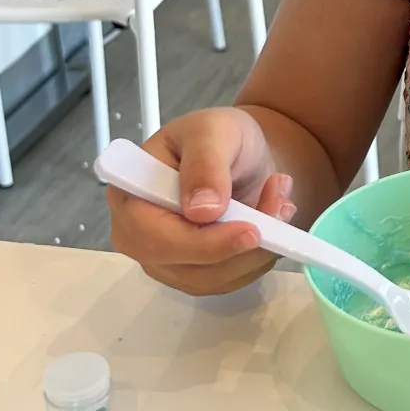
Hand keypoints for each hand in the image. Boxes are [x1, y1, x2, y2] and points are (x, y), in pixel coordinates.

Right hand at [105, 108, 295, 295]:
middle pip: (186, 267)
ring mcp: (166, 260)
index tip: (250, 231)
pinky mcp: (196, 273)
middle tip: (280, 205)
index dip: (202, 243)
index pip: (154, 237)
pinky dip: (261, 255)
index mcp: (130, 196)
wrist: (239, 154)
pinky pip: (232, 279)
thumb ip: (205, 163)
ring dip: (259, 247)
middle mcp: (139, 236)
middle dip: (242, 245)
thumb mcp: (212, 131)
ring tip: (279, 199)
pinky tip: (272, 219)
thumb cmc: (217, 137)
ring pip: (216, 278)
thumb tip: (200, 210)